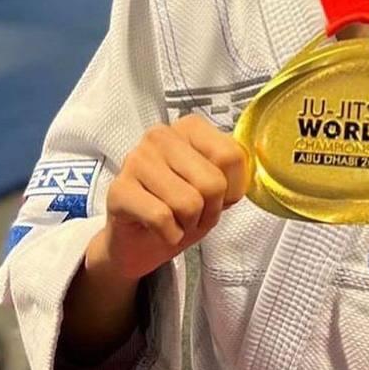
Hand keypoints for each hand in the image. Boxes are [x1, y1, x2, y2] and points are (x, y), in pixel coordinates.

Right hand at [96, 114, 249, 280]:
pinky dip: (169, 234)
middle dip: (210, 210)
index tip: (218, 197)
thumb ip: (233, 172)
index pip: (231, 156)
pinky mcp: (118, 190)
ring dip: (189, 224)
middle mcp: (160, 136)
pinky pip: (161, 218)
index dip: (232, 189)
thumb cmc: (180, 209)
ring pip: (188, 203)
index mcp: (190, 128)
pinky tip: (160, 230)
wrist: (138, 242)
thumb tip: (250, 173)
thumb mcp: (217, 188)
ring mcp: (136, 160)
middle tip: (195, 215)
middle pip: (212, 182)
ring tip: (176, 220)